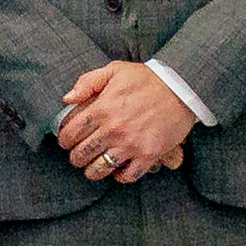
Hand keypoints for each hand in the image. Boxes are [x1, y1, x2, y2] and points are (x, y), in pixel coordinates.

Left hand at [56, 61, 197, 184]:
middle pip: (81, 155)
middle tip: (79, 155)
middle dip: (76, 157)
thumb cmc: (148, 79)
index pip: (70, 133)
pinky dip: (120, 176)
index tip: (67, 141)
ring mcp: (130, 144)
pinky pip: (127, 175)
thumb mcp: (115, 70)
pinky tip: (117, 169)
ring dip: (93, 170)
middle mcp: (113, 129)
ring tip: (93, 167)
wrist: (182, 88)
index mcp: (102, 109)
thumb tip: (67, 99)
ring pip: (99, 169)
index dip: (64, 140)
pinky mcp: (148, 155)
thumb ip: (88, 82)